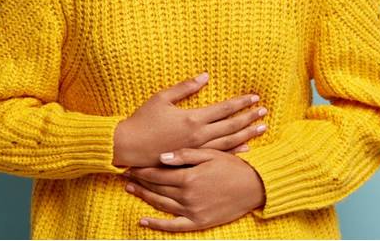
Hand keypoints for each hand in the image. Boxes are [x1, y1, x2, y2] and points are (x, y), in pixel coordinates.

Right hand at [113, 72, 267, 166]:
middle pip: (231, 126)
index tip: (254, 97)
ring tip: (261, 128)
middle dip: (249, 118)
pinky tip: (246, 147)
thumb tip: (205, 76)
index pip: (224, 109)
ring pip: (228, 141)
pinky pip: (217, 155)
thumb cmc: (142, 120)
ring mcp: (196, 150)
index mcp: (192, 118)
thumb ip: (185, 87)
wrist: (128, 147)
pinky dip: (234, 150)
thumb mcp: (162, 98)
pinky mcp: (191, 159)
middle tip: (264, 112)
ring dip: (247, 134)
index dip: (240, 102)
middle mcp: (198, 135)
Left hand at [121, 147, 266, 231]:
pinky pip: (173, 226)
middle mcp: (187, 196)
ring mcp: (192, 211)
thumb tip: (162, 157)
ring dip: (144, 197)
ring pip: (161, 204)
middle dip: (140, 181)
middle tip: (126, 175)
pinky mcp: (198, 222)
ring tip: (131, 190)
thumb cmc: (233, 166)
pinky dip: (156, 224)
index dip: (143, 169)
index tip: (130, 165)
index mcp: (189, 177)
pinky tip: (143, 221)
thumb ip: (185, 155)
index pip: (158, 173)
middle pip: (157, 188)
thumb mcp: (211, 154)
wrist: (254, 187)